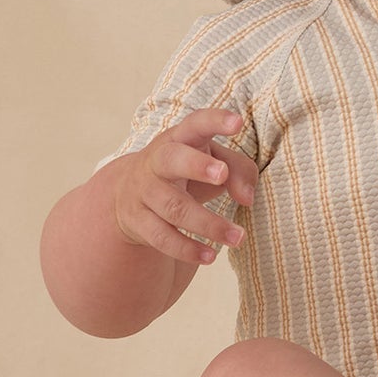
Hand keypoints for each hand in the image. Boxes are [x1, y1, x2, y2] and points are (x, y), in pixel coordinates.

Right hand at [110, 109, 257, 265]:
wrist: (130, 193)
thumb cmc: (186, 171)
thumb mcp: (214, 162)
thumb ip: (240, 171)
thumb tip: (247, 198)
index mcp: (180, 138)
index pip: (195, 123)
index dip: (215, 121)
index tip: (237, 122)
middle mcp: (157, 161)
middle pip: (171, 160)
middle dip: (196, 166)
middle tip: (222, 175)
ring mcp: (144, 191)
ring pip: (174, 207)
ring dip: (208, 224)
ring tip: (238, 237)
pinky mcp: (137, 221)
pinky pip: (162, 237)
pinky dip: (187, 249)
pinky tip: (210, 256)